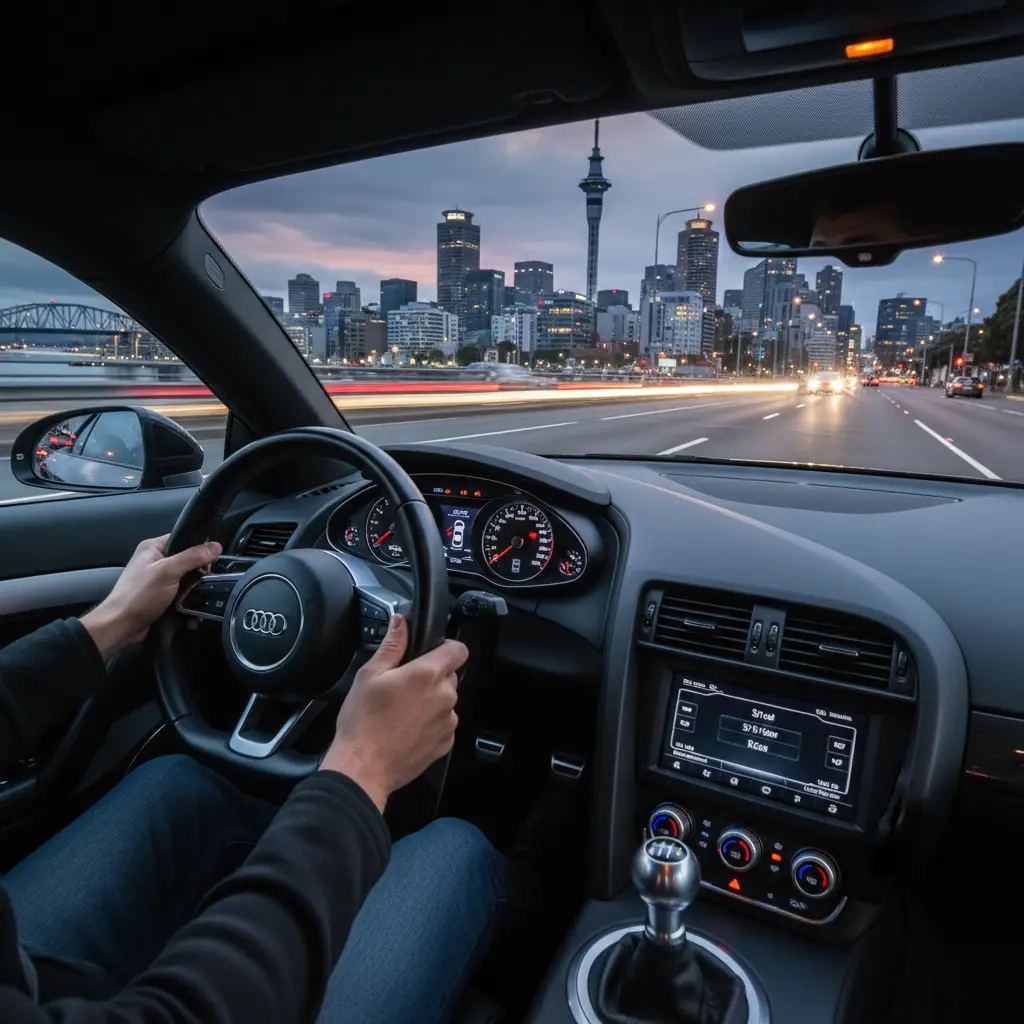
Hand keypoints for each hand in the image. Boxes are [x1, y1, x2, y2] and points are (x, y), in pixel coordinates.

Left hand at [80, 534, 221, 658]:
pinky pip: (182, 598)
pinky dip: (189, 608)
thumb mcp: (168, 571)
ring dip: (196, 595)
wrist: (121, 626)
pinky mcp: (162, 599)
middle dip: (200, 576)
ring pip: (187, 583)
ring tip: (204, 604)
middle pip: (188, 562)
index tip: (214, 559)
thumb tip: (217, 546)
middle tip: (210, 583)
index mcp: (153, 548)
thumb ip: (193, 557)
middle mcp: (155, 562)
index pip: (182, 539)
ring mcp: (159, 581)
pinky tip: (193, 618)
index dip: (199, 547)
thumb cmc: (141, 594)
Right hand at [320, 615, 467, 812]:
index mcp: (427, 675)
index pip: (458, 649)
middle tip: (404, 685)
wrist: (364, 768)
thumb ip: (392, 645)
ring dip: (432, 700)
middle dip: (432, 676)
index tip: (431, 651)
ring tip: (402, 711)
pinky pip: (444, 723)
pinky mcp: (446, 743)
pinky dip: (431, 723)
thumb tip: (401, 623)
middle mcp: (444, 697)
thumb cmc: (363, 722)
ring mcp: (448, 722)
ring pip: (446, 700)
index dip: (445, 646)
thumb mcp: (369, 675)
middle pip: (450, 675)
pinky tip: (407, 728)